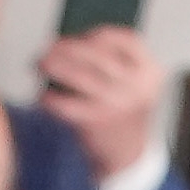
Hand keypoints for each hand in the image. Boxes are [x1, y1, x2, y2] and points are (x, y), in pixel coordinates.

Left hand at [33, 26, 168, 181]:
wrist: (129, 154)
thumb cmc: (123, 112)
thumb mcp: (133, 84)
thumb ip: (114, 62)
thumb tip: (69, 42)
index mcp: (150, 72)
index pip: (127, 40)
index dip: (99, 35)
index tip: (80, 37)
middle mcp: (136, 86)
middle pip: (95, 54)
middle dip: (65, 47)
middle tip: (47, 49)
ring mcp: (117, 103)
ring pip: (78, 75)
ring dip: (53, 66)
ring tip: (40, 65)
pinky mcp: (98, 121)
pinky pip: (66, 104)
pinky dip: (50, 99)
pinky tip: (44, 97)